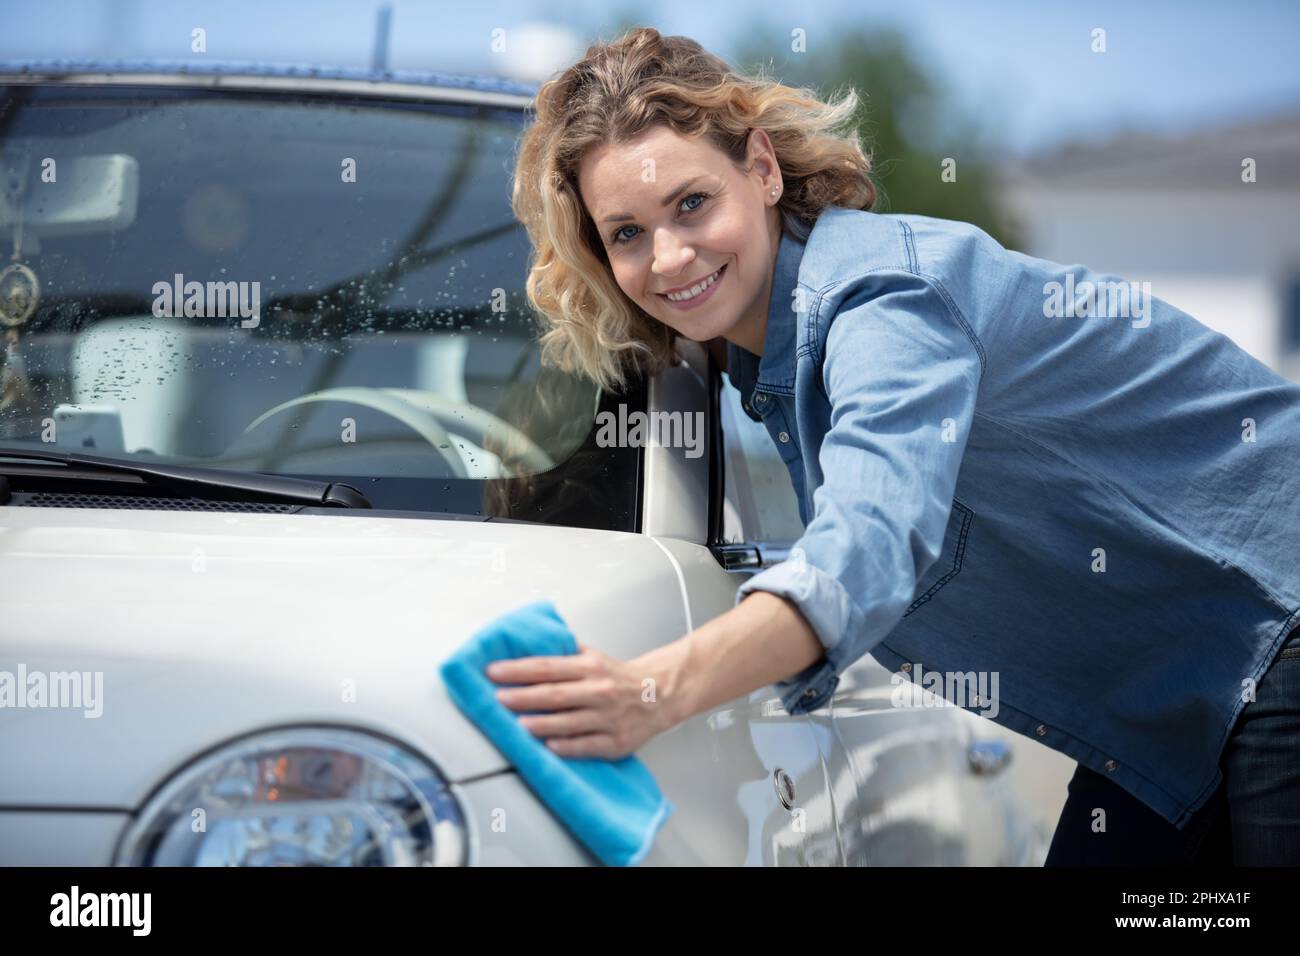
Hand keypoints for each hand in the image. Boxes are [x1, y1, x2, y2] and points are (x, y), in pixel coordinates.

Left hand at [484, 643, 677, 759]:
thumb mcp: (594, 657)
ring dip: (541, 723)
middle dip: (524, 696)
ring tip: (518, 724)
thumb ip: (564, 654)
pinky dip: (567, 746)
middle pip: (555, 694)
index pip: (548, 666)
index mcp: (591, 667)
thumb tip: (529, 646)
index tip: (494, 672)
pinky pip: (587, 745)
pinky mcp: (616, 742)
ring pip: (569, 721)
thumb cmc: (620, 677)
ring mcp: (608, 717)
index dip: (519, 669)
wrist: (660, 694)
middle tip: (498, 698)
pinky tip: (549, 745)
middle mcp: (600, 690)